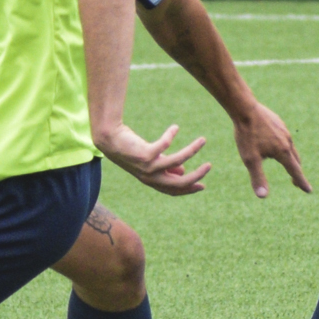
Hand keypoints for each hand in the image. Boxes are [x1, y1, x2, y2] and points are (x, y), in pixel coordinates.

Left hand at [97, 121, 211, 195]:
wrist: (109, 139)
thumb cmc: (129, 148)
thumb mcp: (149, 160)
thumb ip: (164, 166)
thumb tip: (182, 169)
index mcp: (150, 180)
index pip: (173, 190)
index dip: (189, 189)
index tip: (203, 185)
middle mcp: (149, 176)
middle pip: (179, 182)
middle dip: (197, 175)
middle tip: (209, 165)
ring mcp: (148, 166)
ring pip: (177, 162)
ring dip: (192, 150)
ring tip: (203, 140)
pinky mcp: (145, 153)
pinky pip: (164, 145)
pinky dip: (171, 135)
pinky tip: (175, 127)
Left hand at [232, 103, 310, 198]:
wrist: (245, 108)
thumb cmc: (247, 135)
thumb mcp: (250, 159)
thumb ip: (258, 178)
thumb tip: (263, 196)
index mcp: (283, 152)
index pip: (295, 171)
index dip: (301, 182)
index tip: (309, 191)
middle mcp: (287, 141)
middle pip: (296, 160)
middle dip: (296, 172)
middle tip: (294, 183)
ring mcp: (284, 130)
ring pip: (291, 148)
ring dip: (290, 158)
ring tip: (285, 163)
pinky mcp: (278, 122)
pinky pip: (284, 137)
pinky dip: (284, 146)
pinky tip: (276, 144)